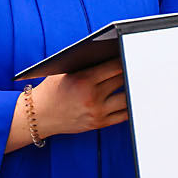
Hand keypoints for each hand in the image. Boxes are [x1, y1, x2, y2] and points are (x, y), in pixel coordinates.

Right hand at [10, 58, 127, 150]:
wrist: (38, 116)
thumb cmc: (51, 90)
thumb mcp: (64, 71)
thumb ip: (86, 64)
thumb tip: (111, 53)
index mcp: (84, 79)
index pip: (114, 66)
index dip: (125, 59)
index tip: (131, 54)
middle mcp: (92, 96)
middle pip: (123, 79)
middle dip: (131, 71)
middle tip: (139, 66)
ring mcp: (97, 111)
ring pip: (127, 98)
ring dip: (133, 89)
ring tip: (138, 81)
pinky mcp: (99, 123)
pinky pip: (124, 115)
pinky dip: (130, 106)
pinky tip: (133, 98)